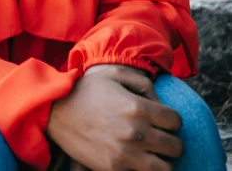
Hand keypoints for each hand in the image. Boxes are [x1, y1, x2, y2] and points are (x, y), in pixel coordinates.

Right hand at [46, 64, 182, 170]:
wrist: (58, 112)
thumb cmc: (87, 90)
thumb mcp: (114, 73)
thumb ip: (143, 82)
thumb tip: (159, 100)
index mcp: (138, 108)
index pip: (176, 121)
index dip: (172, 119)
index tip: (164, 119)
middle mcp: (136, 133)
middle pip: (175, 146)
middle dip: (171, 140)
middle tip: (161, 136)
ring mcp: (126, 154)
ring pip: (166, 168)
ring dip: (164, 159)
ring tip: (154, 152)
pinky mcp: (115, 169)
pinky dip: (147, 169)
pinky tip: (140, 160)